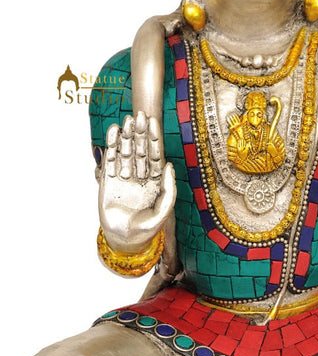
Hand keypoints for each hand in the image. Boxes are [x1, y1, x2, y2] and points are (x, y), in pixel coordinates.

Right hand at [98, 111, 175, 252]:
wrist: (125, 240)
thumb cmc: (147, 228)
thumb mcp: (163, 210)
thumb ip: (169, 189)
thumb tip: (170, 165)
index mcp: (155, 179)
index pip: (155, 154)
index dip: (154, 137)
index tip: (153, 121)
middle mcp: (140, 175)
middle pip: (140, 149)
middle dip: (140, 132)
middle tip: (139, 114)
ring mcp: (124, 177)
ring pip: (125, 152)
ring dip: (125, 135)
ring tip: (126, 120)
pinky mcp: (108, 181)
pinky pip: (110, 160)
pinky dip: (111, 146)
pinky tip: (112, 132)